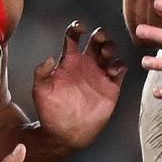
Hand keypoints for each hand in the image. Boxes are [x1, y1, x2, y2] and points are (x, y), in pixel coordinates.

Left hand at [32, 21, 126, 149]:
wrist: (68, 133)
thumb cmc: (52, 112)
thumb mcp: (41, 91)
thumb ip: (41, 73)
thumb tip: (49, 58)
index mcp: (69, 62)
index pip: (73, 39)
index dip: (77, 29)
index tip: (79, 27)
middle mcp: (86, 64)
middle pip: (96, 41)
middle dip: (100, 34)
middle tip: (99, 37)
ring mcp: (100, 73)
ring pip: (110, 52)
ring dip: (110, 48)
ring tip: (105, 55)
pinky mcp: (112, 85)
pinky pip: (120, 68)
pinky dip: (119, 65)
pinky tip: (112, 72)